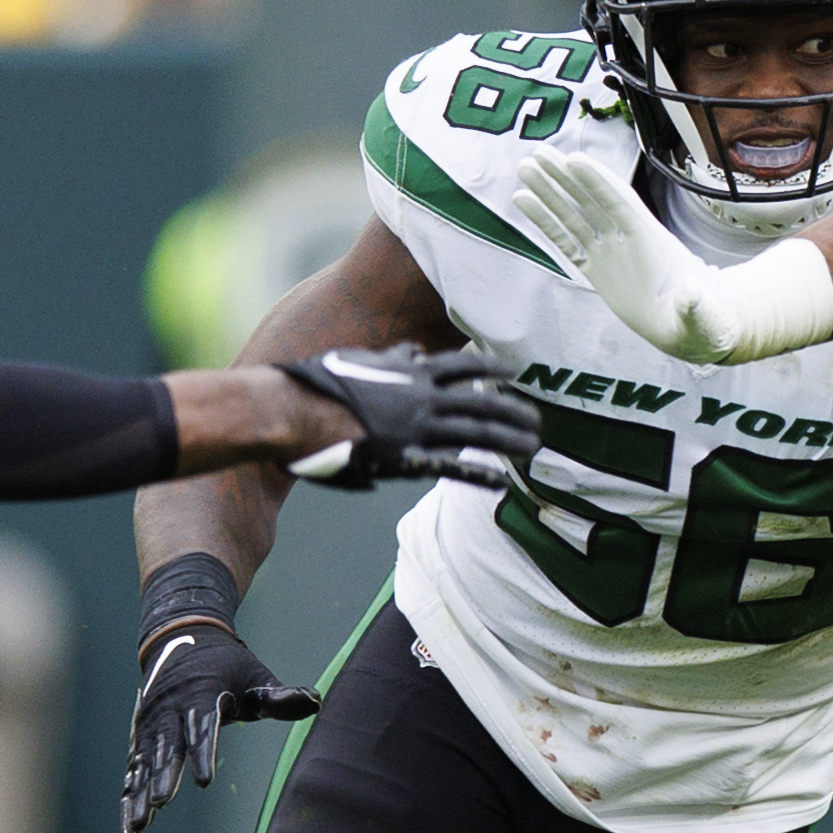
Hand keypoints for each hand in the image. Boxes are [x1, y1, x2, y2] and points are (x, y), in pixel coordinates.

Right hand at [121, 619, 318, 832]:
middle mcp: (169, 708)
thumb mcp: (255, 675)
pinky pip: (133, 770)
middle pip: (166, 746)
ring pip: (143, 762)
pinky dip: (129, 798)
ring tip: (138, 827)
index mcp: (200, 691)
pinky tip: (129, 832)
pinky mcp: (140, 736)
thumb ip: (279, 696)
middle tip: (160, 805)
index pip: (202, 724)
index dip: (202, 752)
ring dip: (138, 795)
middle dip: (163, 776)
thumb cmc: (228, 666)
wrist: (180, 639)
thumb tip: (313, 701)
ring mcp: (151, 723)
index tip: (203, 781)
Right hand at [276, 343, 539, 489]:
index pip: (463, 365)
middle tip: (538, 418)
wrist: (295, 411)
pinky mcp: (405, 457)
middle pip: (481, 401)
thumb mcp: (359, 360)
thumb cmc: (318, 385)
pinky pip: (451, 468)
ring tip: (534, 446)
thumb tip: (414, 350)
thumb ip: (391, 359)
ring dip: (509, 440)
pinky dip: (479, 475)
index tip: (512, 370)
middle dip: (513, 410)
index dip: (491, 366)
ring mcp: (417, 428)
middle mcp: (422, 398)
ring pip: (476, 433)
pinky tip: (502, 482)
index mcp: (410, 372)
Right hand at [511, 145, 730, 358]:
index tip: (573, 159)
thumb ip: (694, 304)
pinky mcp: (596, 268)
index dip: (599, 182)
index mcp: (652, 242)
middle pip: (592, 200)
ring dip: (549, 192)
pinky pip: (566, 241)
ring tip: (524, 167)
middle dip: (566, 177)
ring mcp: (609, 252)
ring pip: (574, 216)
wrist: (691, 325)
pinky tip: (523, 200)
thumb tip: (692, 293)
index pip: (620, 204)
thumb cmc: (701, 317)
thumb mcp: (701, 313)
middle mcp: (627, 240)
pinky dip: (545, 222)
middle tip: (538, 151)